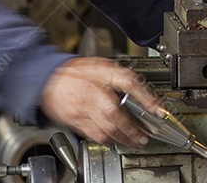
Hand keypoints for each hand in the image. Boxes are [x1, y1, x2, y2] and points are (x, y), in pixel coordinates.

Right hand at [39, 57, 157, 147]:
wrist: (48, 79)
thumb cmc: (76, 71)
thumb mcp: (102, 65)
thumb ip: (121, 76)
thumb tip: (141, 88)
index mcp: (101, 74)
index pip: (128, 83)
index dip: (146, 97)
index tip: (158, 110)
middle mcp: (92, 93)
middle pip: (117, 114)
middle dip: (134, 129)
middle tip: (146, 135)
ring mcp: (83, 110)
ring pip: (107, 129)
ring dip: (125, 138)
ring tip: (136, 141)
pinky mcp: (77, 122)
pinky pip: (96, 135)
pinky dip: (109, 140)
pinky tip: (117, 139)